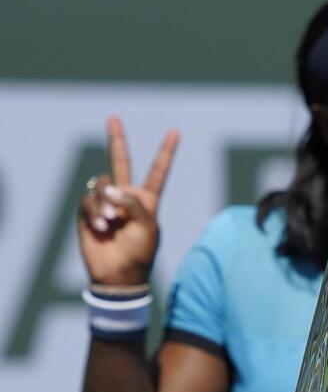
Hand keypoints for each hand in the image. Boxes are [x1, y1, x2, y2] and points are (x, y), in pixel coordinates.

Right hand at [77, 117, 179, 285]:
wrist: (118, 274)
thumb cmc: (139, 252)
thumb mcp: (148, 227)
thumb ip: (134, 203)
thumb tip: (110, 188)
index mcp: (148, 200)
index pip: (158, 171)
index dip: (166, 152)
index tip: (175, 131)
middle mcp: (126, 196)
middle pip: (121, 162)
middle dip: (117, 139)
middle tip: (113, 118)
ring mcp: (106, 202)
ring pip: (102, 182)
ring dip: (106, 200)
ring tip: (112, 221)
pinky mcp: (88, 210)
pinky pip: (89, 199)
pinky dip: (95, 212)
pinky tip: (101, 227)